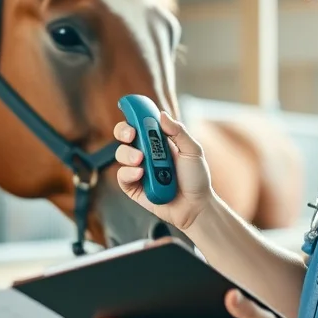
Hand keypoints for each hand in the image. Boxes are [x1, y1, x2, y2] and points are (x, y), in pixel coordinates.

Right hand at [113, 111, 213, 230]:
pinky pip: (122, 176)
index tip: (131, 111)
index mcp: (159, 141)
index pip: (141, 124)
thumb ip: (178, 132)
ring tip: (141, 161)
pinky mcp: (134, 187)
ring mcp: (138, 169)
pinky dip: (128, 173)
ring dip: (128, 154)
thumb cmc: (197, 179)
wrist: (196, 207)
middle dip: (123, 131)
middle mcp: (146, 153)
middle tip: (131, 135)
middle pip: (125, 136)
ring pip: (121, 154)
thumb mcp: (193, 151)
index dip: (134, 115)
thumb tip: (162, 115)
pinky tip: (140, 174)